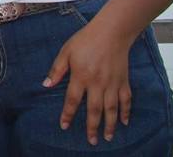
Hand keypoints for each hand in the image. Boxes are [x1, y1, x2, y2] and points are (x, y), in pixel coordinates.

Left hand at [42, 19, 133, 144]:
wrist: (111, 33)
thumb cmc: (85, 40)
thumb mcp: (66, 51)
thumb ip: (57, 70)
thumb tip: (46, 85)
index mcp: (81, 76)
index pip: (73, 100)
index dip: (68, 114)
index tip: (64, 126)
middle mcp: (98, 83)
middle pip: (94, 110)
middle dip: (92, 127)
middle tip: (91, 141)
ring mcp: (112, 84)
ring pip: (111, 109)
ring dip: (110, 125)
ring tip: (107, 137)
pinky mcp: (123, 81)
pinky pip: (126, 100)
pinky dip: (126, 112)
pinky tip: (124, 122)